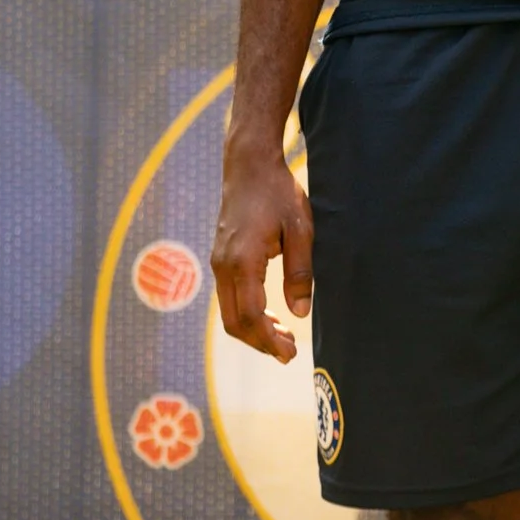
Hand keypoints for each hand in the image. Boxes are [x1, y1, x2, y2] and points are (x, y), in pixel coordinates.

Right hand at [211, 146, 313, 362]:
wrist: (248, 166)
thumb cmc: (277, 193)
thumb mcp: (300, 229)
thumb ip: (300, 271)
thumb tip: (301, 313)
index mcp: (243, 261)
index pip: (252, 316)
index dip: (269, 340)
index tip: (290, 354)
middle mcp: (224, 266)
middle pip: (235, 323)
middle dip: (260, 343)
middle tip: (288, 352)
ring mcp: (219, 262)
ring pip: (230, 313)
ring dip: (254, 331)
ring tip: (283, 338)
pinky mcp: (221, 258)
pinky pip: (229, 297)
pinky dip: (247, 314)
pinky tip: (270, 315)